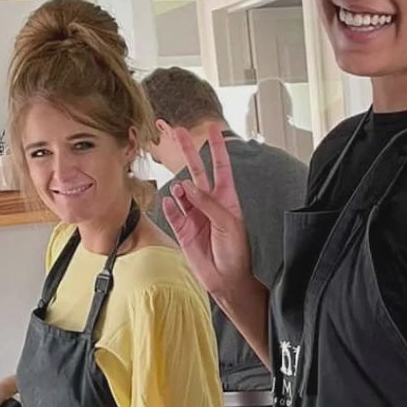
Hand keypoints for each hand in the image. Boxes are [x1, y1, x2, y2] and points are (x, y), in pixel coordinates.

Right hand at [161, 123, 251, 303]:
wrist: (226, 278)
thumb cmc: (236, 252)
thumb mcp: (228, 223)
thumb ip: (208, 203)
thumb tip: (187, 186)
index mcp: (226, 198)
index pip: (220, 166)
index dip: (216, 147)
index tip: (212, 128)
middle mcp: (209, 203)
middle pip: (196, 170)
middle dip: (188, 151)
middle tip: (177, 131)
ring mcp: (194, 215)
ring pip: (181, 191)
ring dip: (180, 188)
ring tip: (182, 192)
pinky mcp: (182, 229)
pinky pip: (172, 212)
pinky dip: (170, 206)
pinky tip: (171, 203)